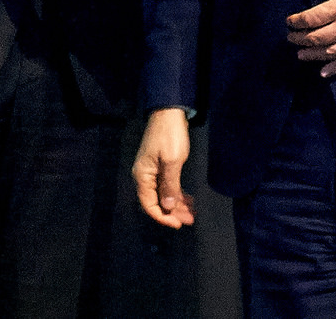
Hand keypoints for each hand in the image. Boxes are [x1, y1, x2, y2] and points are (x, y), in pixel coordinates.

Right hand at [133, 107, 196, 228]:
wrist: (169, 112)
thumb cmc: (170, 135)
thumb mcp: (172, 161)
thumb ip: (170, 185)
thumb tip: (168, 207)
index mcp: (143, 176)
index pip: (149, 205)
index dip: (163, 217)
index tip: (178, 224)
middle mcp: (145, 176)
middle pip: (157, 202)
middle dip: (173, 213)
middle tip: (190, 220)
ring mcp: (153, 171)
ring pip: (164, 195)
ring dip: (177, 205)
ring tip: (192, 213)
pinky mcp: (161, 166)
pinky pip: (168, 186)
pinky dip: (178, 194)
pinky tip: (189, 200)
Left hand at [286, 0, 335, 77]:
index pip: (312, 18)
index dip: (297, 21)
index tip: (289, 21)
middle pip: (316, 37)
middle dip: (299, 39)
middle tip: (290, 39)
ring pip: (328, 53)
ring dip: (311, 55)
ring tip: (300, 55)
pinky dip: (333, 69)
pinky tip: (323, 72)